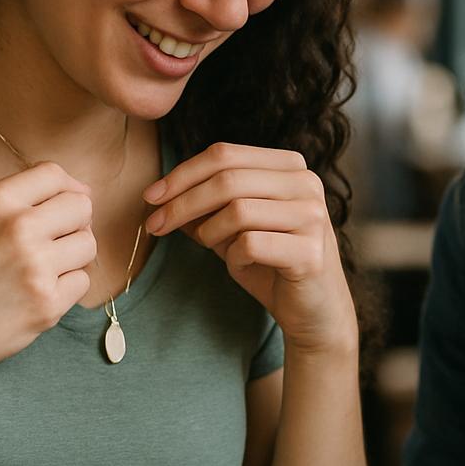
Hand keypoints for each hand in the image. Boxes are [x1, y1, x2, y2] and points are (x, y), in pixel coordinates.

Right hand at [0, 162, 95, 392]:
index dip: (66, 189)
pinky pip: (82, 283)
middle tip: (54, 243)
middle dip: (74, 223)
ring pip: (88, 245)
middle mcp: (18, 227)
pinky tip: (38, 294)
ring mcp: (35, 266)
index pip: (54, 174)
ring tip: (43, 270)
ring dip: (73, 257)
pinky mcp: (47, 303)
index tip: (62, 207)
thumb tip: (80, 193)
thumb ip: (18, 204)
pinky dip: (66, 289)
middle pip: (81, 207)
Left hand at [142, 143, 355, 354]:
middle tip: (155, 226)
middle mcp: (306, 183)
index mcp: (289, 166)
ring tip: (213, 248)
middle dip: (182, 203)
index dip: (182, 174)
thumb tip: (158, 194)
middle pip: (228, 179)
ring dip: (210, 232)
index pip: (225, 154)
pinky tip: (242, 266)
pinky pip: (250, 244)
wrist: (313, 311)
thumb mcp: (232, 228)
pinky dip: (233, 257)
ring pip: (237, 210)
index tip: (151, 198)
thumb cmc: (270, 264)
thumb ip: (205, 207)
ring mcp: (313, 216)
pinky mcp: (311, 252)